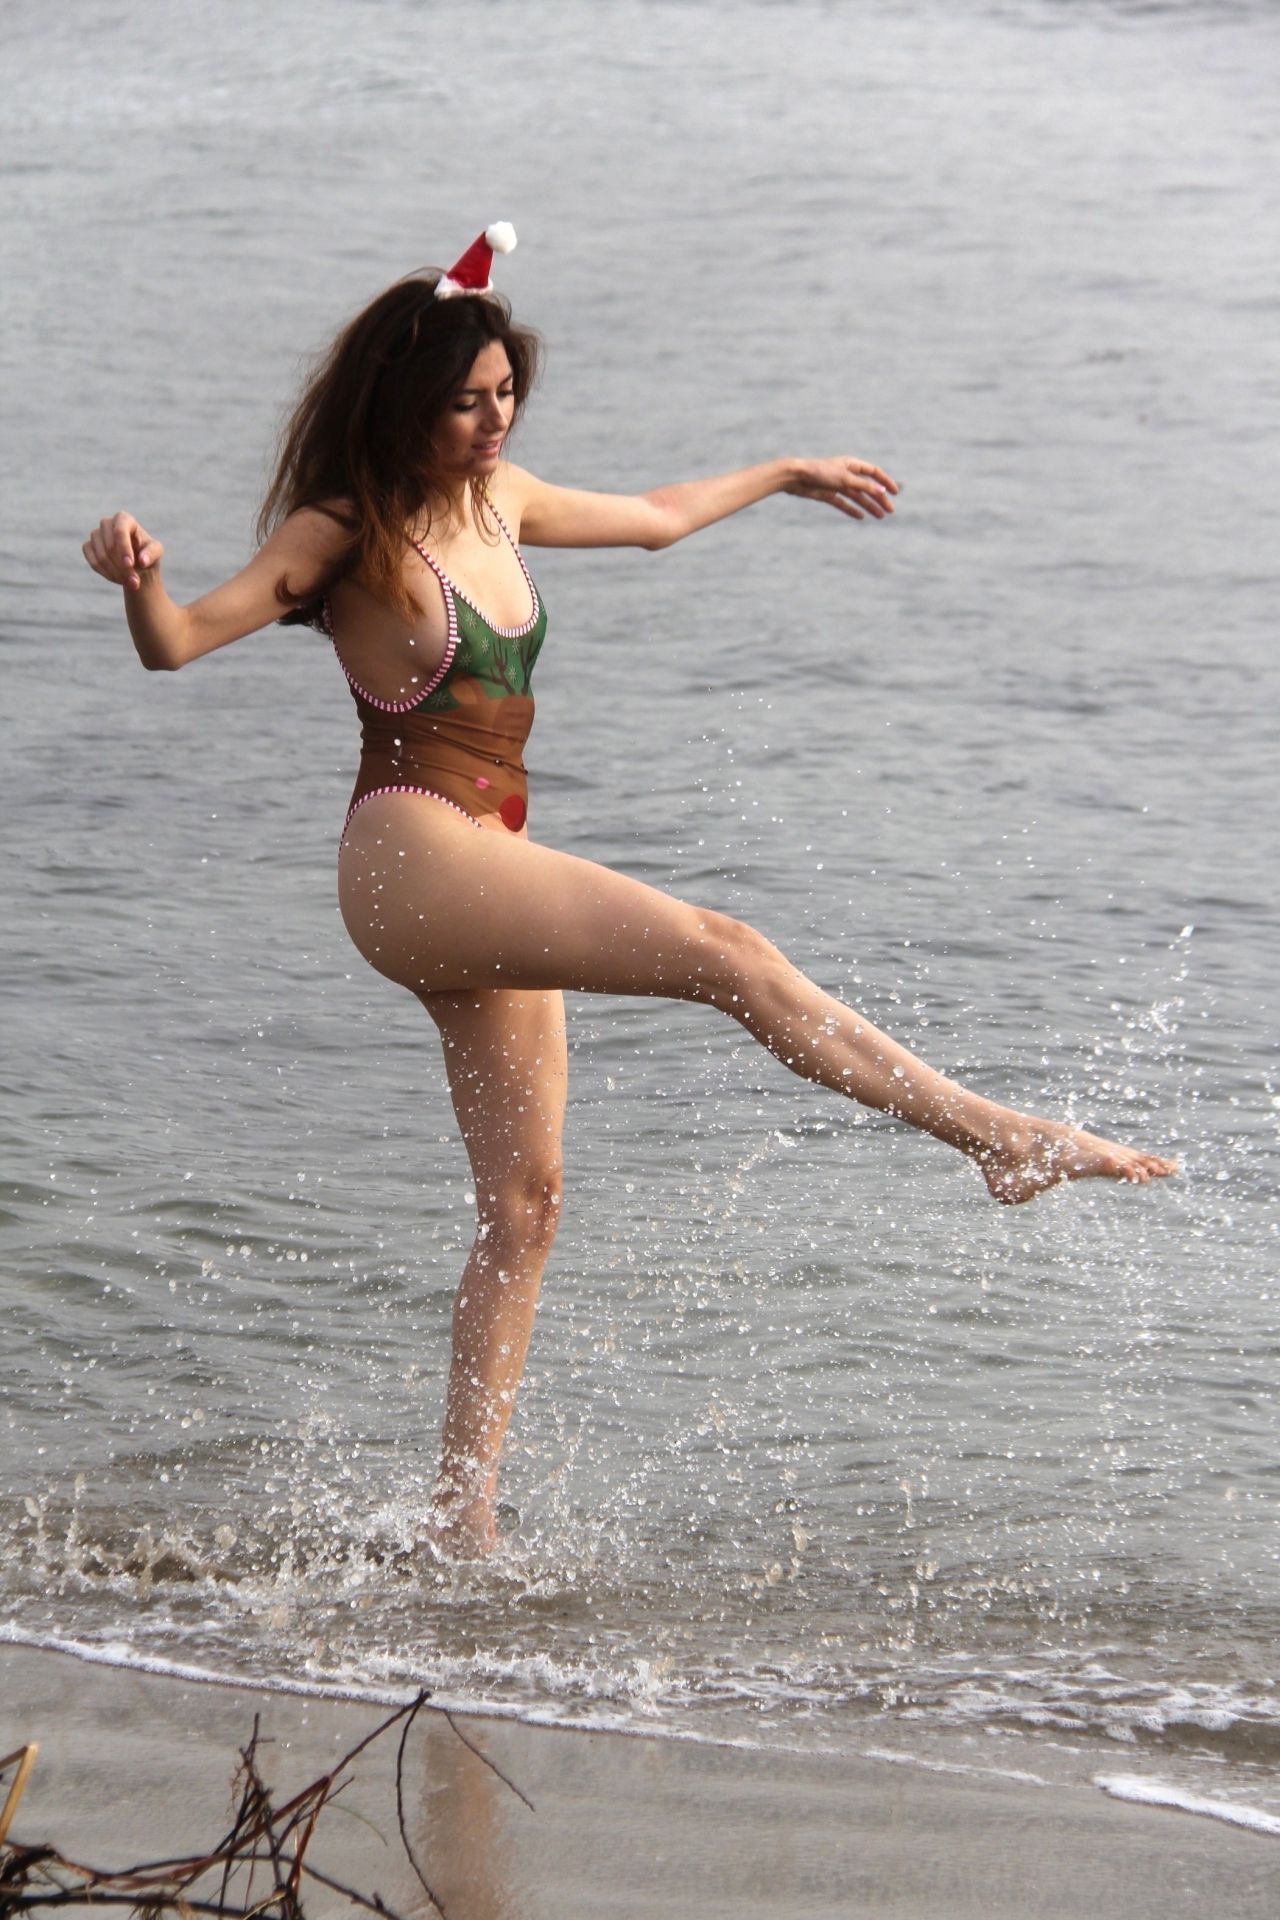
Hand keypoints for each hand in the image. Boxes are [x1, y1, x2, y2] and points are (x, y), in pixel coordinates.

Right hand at [82, 513, 164, 589]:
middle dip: (122, 567)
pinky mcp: (88, 547)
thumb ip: (151, 554)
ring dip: (116, 573)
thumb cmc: (147, 552)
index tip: (130, 565)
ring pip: (101, 556)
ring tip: (130, 583)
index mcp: (123, 519)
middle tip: (135, 582)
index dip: (123, 548)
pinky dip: (106, 573)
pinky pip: (93, 562)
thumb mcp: (156, 551)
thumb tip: (142, 561)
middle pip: (109, 547)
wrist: (136, 563)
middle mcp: (107, 523)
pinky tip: (118, 579)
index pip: (119, 531)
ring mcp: (95, 535)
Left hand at [783, 457, 898, 520]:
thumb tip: (881, 491)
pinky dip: (852, 509)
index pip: (874, 472)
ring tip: (880, 517)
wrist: (795, 477)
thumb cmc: (819, 473)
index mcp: (852, 465)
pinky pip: (843, 503)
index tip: (895, 493)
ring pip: (857, 496)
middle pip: (867, 487)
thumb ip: (864, 485)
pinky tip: (860, 517)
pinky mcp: (828, 494)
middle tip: (890, 511)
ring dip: (869, 506)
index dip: (885, 482)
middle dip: (879, 499)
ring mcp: (837, 484)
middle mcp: (846, 474)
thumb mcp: (845, 479)